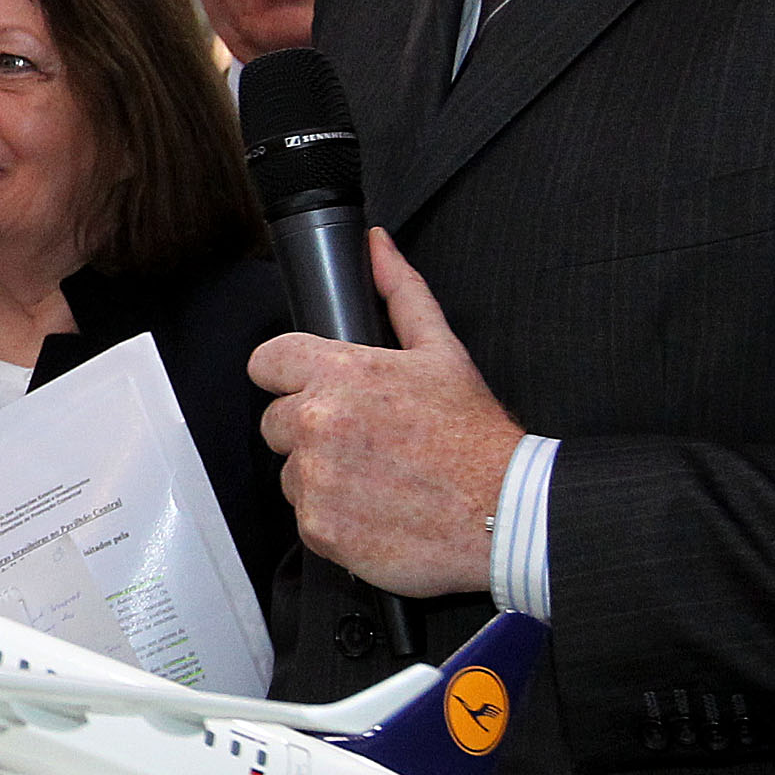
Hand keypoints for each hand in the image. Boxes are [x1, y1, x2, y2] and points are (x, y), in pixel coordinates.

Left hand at [250, 229, 516, 597]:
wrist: (507, 513)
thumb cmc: (476, 437)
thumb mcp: (442, 351)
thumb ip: (400, 293)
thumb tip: (376, 246)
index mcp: (340, 374)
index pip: (266, 362)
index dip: (290, 376)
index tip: (313, 389)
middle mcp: (318, 423)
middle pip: (275, 421)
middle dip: (311, 429)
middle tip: (366, 441)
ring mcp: (315, 479)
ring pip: (291, 472)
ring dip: (323, 476)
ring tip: (379, 477)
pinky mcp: (319, 528)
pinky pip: (306, 517)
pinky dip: (334, 519)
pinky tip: (376, 510)